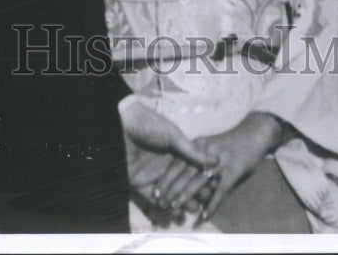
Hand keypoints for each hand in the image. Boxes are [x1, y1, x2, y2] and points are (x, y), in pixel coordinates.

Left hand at [121, 100, 218, 224]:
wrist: (121, 125)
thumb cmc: (149, 124)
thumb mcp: (173, 135)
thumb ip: (191, 151)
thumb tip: (216, 160)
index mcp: (175, 152)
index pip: (190, 170)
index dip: (201, 180)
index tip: (213, 190)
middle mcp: (165, 165)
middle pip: (181, 184)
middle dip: (193, 195)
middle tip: (203, 205)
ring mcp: (153, 175)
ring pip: (169, 194)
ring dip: (179, 204)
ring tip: (191, 211)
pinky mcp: (140, 183)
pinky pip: (153, 198)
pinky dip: (163, 207)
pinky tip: (174, 213)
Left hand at [154, 111, 283, 223]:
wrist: (253, 134)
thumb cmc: (230, 143)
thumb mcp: (210, 145)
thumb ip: (196, 158)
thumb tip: (182, 179)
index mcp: (198, 145)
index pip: (178, 163)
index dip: (166, 179)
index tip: (156, 192)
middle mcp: (206, 152)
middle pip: (185, 173)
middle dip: (172, 189)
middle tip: (161, 204)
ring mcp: (220, 162)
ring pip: (199, 181)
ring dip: (186, 196)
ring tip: (176, 208)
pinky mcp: (233, 171)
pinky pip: (220, 190)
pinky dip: (213, 203)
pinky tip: (205, 215)